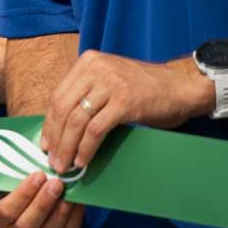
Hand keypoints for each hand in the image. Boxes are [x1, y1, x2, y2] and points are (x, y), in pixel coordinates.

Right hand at [0, 172, 83, 227]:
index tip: (38, 175)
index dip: (23, 194)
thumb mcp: (11, 180)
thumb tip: (36, 162)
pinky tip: (77, 200)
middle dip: (43, 202)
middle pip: (27, 224)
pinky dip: (74, 216)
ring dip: (60, 210)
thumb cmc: (18, 185)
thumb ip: (19, 175)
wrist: (30, 198)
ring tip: (68, 190)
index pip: (7, 211)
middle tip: (56, 182)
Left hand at [41, 50, 211, 172]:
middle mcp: (96, 69)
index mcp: (88, 62)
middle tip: (52, 159)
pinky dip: (86, 148)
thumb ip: (88, 93)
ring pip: (77, 120)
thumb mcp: (110, 80)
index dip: (49, 122)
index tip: (46, 143)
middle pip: (63, 107)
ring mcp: (110, 84)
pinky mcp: (124, 102)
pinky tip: (83, 160)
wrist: (182, 85)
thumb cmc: (146, 88)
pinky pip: (96, 129)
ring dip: (67, 147)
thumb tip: (63, 126)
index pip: (58, 95)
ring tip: (65, 165)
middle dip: (55, 137)